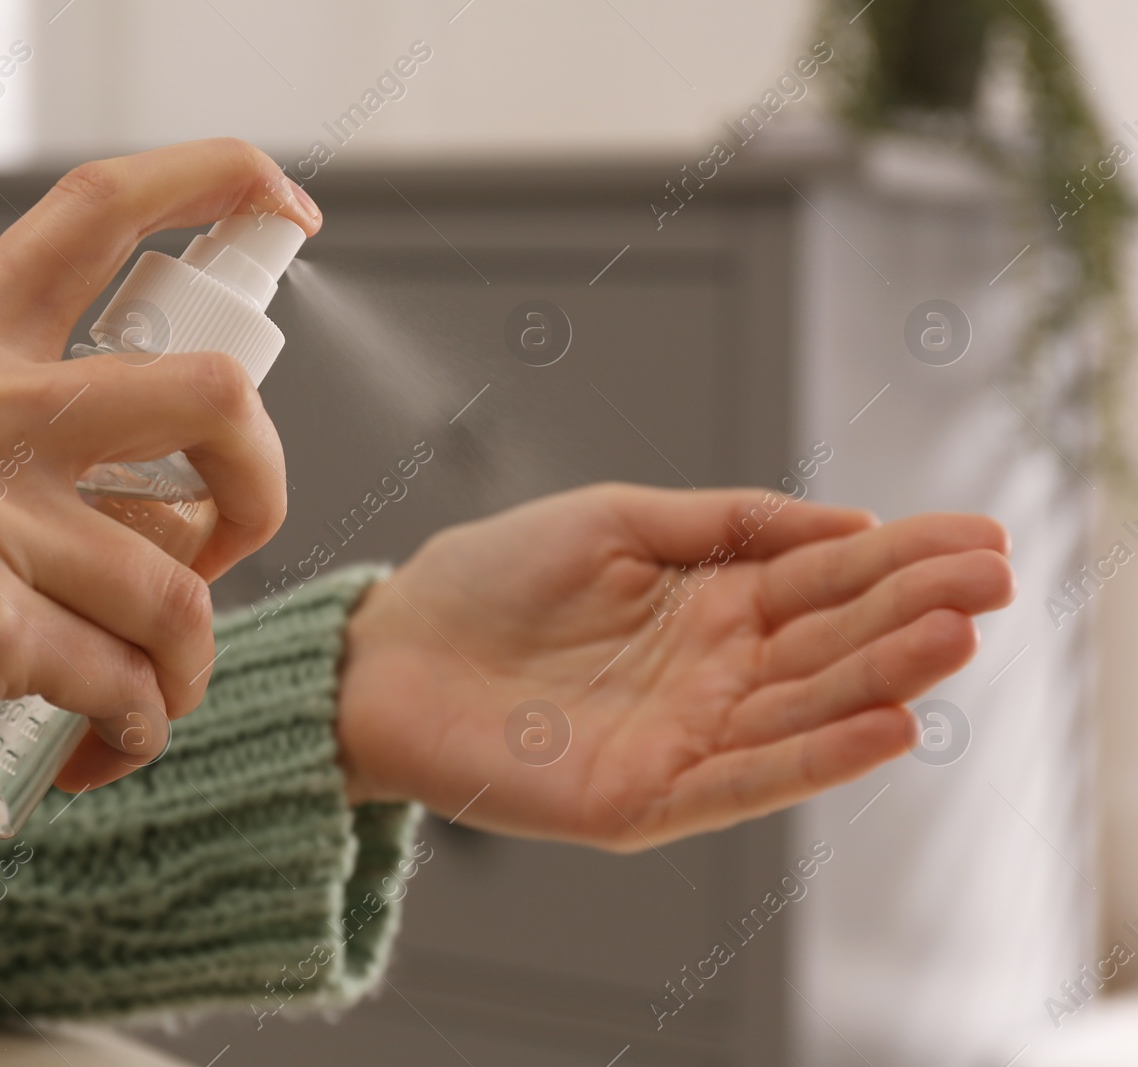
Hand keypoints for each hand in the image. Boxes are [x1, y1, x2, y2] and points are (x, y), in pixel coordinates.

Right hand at [0, 139, 320, 809]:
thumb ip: (17, 432)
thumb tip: (171, 493)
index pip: (97, 213)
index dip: (216, 181)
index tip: (284, 204)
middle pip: (213, 399)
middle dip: (262, 486)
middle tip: (225, 554)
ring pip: (179, 587)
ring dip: (185, 666)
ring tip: (144, 699)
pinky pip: (125, 682)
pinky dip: (135, 729)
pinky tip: (98, 747)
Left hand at [335, 484, 1013, 847]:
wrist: (389, 653)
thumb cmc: (490, 580)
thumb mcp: (613, 521)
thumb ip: (724, 523)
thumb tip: (848, 524)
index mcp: (709, 603)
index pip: (825, 580)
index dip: (904, 559)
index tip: (982, 536)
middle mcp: (712, 673)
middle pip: (831, 643)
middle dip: (913, 610)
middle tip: (996, 578)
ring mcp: (684, 738)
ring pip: (803, 708)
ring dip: (882, 677)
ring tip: (954, 636)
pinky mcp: (644, 795)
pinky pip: (744, 778)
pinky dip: (815, 755)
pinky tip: (885, 723)